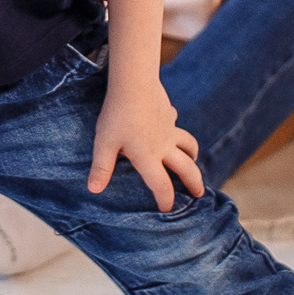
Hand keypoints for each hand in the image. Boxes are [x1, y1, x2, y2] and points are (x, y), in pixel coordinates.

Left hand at [88, 78, 204, 212]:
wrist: (134, 83)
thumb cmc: (117, 115)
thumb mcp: (104, 143)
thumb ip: (101, 167)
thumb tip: (94, 189)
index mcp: (149, 158)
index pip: (162, 186)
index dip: (166, 201)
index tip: (168, 210)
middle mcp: (164, 146)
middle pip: (186, 169)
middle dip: (194, 183)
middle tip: (199, 194)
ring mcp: (169, 129)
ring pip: (189, 145)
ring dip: (192, 156)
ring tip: (192, 162)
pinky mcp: (169, 113)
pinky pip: (176, 124)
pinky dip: (176, 130)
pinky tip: (170, 127)